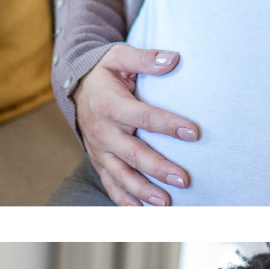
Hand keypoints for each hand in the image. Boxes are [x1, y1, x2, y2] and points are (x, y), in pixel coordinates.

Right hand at [73, 44, 197, 206]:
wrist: (75, 85)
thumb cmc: (105, 70)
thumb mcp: (120, 56)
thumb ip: (146, 58)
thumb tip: (173, 59)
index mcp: (110, 104)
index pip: (143, 117)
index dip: (168, 124)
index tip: (194, 133)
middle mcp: (102, 130)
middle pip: (133, 153)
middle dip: (158, 168)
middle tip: (183, 179)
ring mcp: (99, 149)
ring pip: (121, 174)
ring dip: (143, 191)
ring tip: (167, 203)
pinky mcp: (99, 160)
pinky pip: (110, 183)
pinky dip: (123, 200)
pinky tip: (142, 212)